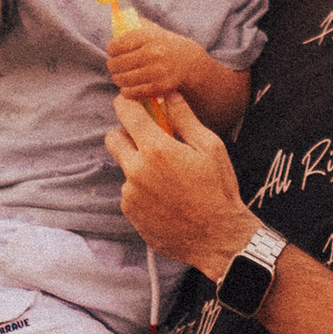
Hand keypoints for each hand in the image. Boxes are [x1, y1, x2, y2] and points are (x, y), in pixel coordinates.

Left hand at [104, 19, 196, 107]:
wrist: (189, 62)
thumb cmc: (164, 45)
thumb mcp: (152, 29)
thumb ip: (133, 25)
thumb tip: (114, 28)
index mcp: (148, 36)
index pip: (116, 46)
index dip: (111, 50)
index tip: (113, 52)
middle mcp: (153, 53)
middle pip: (116, 64)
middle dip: (113, 66)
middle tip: (115, 66)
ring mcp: (157, 71)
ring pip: (122, 79)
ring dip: (118, 79)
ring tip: (121, 76)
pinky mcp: (160, 87)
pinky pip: (132, 92)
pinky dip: (127, 91)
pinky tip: (128, 87)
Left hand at [107, 93, 248, 272]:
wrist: (217, 239)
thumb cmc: (218, 190)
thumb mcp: (210, 148)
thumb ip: (185, 119)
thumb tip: (169, 95)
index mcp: (157, 149)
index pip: (126, 112)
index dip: (127, 102)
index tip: (132, 102)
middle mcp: (137, 170)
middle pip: (113, 138)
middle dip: (126, 134)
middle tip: (149, 140)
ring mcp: (130, 193)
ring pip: (124, 167)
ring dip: (139, 166)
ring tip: (169, 179)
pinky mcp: (130, 212)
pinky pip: (130, 191)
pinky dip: (142, 189)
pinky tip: (166, 198)